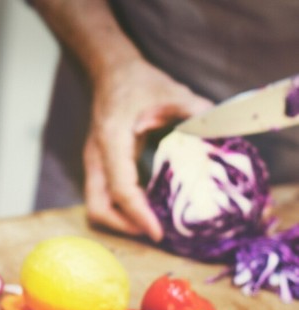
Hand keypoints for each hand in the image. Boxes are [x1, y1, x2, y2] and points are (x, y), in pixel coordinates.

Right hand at [83, 59, 211, 240]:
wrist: (112, 73)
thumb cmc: (139, 83)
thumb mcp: (170, 91)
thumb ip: (194, 110)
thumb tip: (220, 130)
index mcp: (111, 141)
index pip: (120, 188)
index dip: (138, 214)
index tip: (159, 233)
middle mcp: (96, 157)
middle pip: (98, 207)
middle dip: (123, 226)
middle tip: (154, 232)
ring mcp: (93, 164)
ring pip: (97, 206)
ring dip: (121, 221)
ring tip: (150, 224)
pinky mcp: (98, 167)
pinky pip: (104, 197)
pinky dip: (121, 209)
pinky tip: (146, 207)